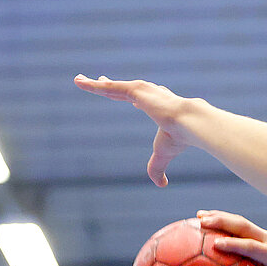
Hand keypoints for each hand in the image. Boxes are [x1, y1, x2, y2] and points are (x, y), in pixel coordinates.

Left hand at [74, 75, 194, 186]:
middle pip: (124, 89)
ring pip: (112, 87)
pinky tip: (79, 83)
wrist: (189, 123)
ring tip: (78, 80)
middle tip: (101, 80)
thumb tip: (161, 185)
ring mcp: (141, 90)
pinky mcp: (134, 89)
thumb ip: (157, 168)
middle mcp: (148, 94)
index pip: (141, 101)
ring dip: (94, 84)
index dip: (132, 98)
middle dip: (111, 84)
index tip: (129, 98)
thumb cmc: (179, 137)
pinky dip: (92, 85)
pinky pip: (108, 87)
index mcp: (157, 106)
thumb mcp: (163, 155)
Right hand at [197, 210, 266, 265]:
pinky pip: (245, 227)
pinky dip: (228, 223)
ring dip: (221, 217)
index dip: (235, 245)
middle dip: (220, 220)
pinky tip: (213, 225)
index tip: (217, 244)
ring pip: (242, 222)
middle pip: (242, 225)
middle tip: (199, 220)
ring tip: (199, 216)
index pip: (252, 247)